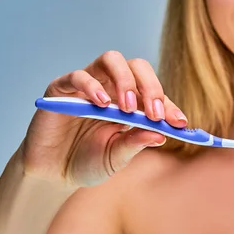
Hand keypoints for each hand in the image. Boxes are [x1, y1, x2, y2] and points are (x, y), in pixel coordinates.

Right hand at [20, 51, 187, 186]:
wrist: (53, 173)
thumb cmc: (88, 162)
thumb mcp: (117, 157)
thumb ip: (135, 144)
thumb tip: (160, 135)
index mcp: (131, 104)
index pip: (155, 95)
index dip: (170, 107)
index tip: (180, 123)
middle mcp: (112, 88)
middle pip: (137, 67)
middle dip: (151, 88)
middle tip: (154, 114)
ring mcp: (88, 85)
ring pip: (111, 60)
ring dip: (125, 80)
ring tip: (128, 108)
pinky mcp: (61, 89)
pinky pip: (78, 76)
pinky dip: (92, 86)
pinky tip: (101, 104)